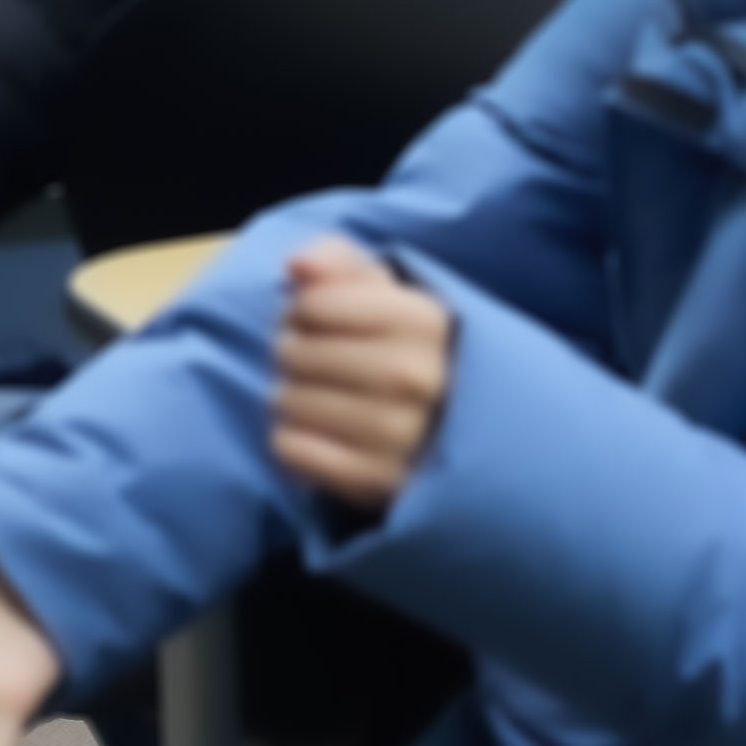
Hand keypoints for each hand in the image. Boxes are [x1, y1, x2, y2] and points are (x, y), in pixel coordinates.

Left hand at [268, 236, 454, 515]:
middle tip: (308, 360)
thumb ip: (338, 262)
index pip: (312, 304)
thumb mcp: (384, 291)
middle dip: (290, 352)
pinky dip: (291, 441)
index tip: (315, 320)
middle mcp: (420, 378)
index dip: (299, 309)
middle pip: (296, 353)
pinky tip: (316, 433)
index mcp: (426, 321)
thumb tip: (297, 264)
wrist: (456, 431)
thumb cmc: (404, 347)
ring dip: (289, 397)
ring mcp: (403, 436)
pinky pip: (294, 451)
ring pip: (291, 403)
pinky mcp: (380, 483)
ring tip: (313, 395)